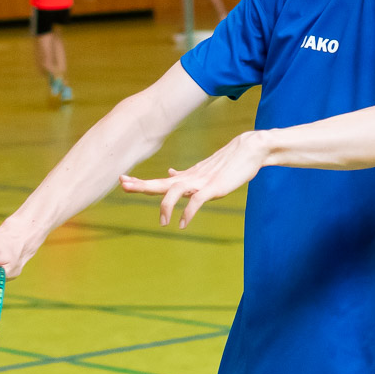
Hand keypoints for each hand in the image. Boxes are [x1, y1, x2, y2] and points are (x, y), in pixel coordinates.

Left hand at [119, 132, 264, 227]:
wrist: (251, 150)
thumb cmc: (229, 161)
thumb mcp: (203, 170)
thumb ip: (186, 175)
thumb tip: (170, 172)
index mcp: (187, 177)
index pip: (159, 181)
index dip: (141, 181)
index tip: (123, 180)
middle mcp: (190, 178)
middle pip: (161, 183)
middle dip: (142, 185)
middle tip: (124, 184)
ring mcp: (202, 182)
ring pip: (176, 191)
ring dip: (166, 205)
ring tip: (162, 223)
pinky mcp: (215, 187)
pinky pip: (197, 201)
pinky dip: (189, 213)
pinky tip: (182, 223)